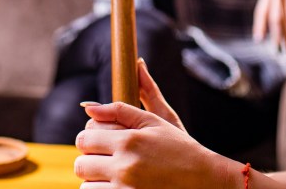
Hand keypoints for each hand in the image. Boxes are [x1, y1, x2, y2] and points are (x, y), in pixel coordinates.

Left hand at [74, 60, 235, 188]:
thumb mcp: (153, 122)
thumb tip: (88, 106)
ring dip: (95, 179)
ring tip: (114, 174)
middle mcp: (125, 168)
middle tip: (107, 158)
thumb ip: (118, 110)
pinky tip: (118, 186)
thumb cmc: (179, 148)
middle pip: (81, 164)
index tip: (99, 140)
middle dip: (90, 159)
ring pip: (86, 186)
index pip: (84, 138)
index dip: (89, 138)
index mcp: (128, 142)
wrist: (203, 181)